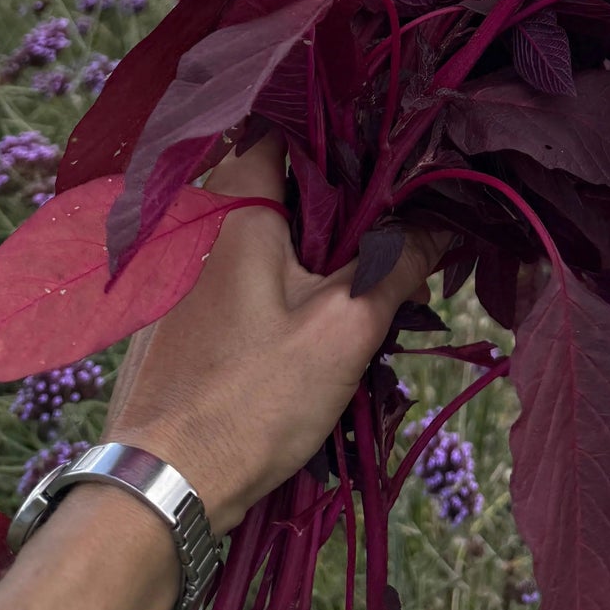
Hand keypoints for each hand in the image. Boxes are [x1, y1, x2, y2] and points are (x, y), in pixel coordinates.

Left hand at [102, 135, 446, 534]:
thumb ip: (398, 264)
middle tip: (393, 218)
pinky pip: (236, 260)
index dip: (347, 132)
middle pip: (279, 176)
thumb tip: (446, 224)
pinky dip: (276, 270)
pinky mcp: (176, 304)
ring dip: (310, 239)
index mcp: (233, 200)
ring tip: (364, 266)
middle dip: (339, 196)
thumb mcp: (345, 328)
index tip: (394, 152)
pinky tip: (312, 304)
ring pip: (259, 222)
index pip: (292, 125)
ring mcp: (179, 262)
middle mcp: (197, 216)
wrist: (163, 485)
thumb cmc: (252, 399)